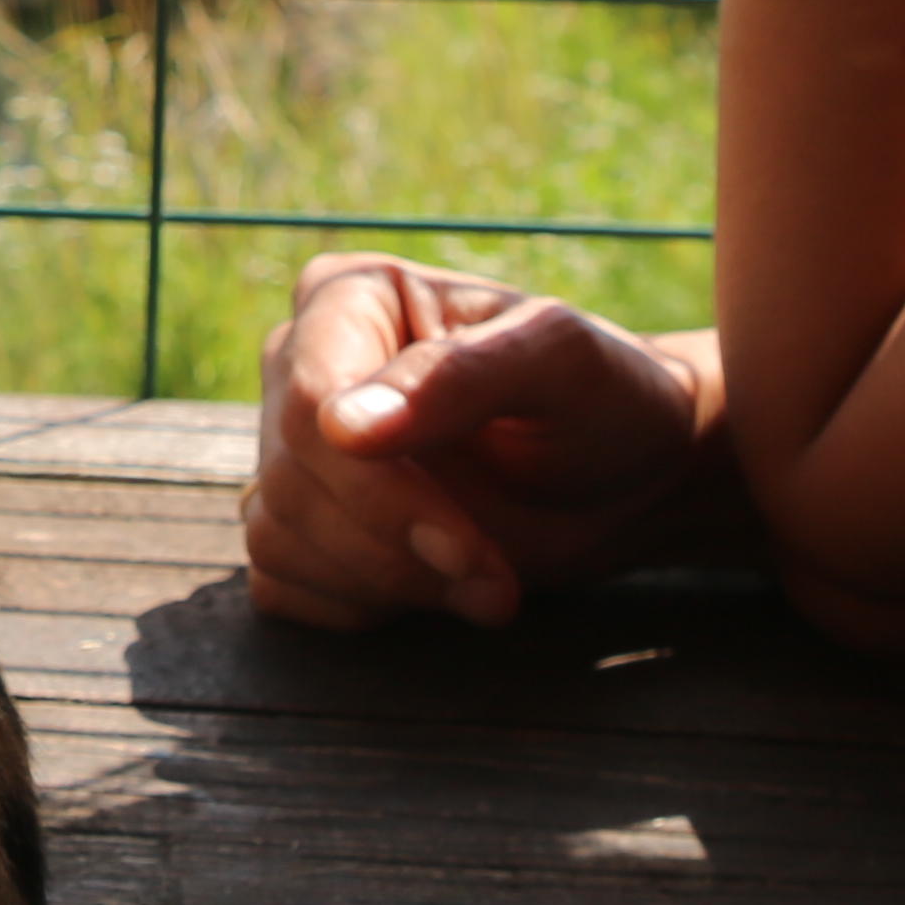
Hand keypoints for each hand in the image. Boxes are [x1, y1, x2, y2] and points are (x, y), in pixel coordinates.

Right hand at [243, 254, 714, 631]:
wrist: (627, 480)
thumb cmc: (600, 400)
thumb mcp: (558, 365)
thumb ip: (460, 379)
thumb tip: (342, 428)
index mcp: (348, 298)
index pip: (310, 402)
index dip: (376, 488)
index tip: (464, 548)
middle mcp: (301, 366)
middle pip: (292, 479)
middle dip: (395, 548)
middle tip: (497, 584)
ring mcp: (294, 449)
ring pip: (277, 538)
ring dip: (388, 583)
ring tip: (486, 585)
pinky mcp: (301, 523)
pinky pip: (282, 584)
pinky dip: (358, 606)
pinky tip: (435, 588)